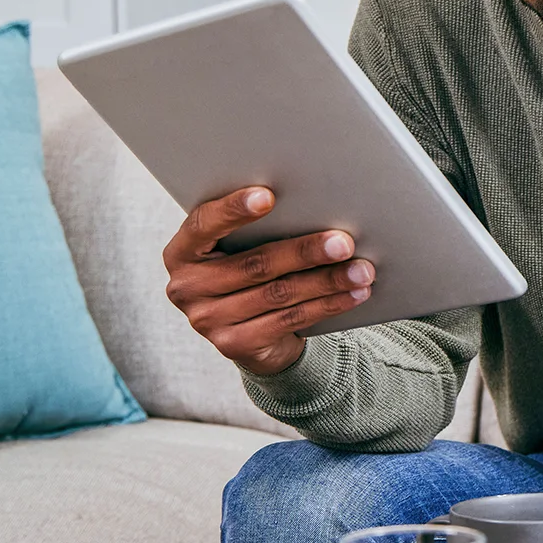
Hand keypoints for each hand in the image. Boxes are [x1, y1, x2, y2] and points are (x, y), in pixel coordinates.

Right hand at [161, 186, 374, 376]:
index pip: (203, 225)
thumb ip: (258, 228)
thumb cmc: (249, 269)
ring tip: (361, 269)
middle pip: (254, 264)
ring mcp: (206, 320)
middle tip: (343, 241)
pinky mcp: (233, 345)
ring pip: (278, 294)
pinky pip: (289, 320)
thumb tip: (316, 204)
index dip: (233, 210)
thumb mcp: (240, 247)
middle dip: (305, 251)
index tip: (269, 196)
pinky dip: (327, 305)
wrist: (248, 331)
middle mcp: (186, 287)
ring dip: (326, 281)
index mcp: (182, 251)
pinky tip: (353, 294)